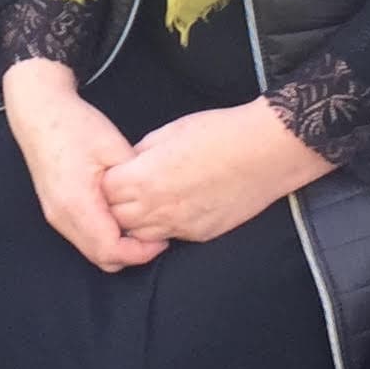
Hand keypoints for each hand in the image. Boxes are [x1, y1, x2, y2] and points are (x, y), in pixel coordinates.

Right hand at [3, 61, 162, 271]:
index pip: (111, 250)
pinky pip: (83, 237)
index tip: (160, 240)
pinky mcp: (56, 210)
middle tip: (155, 236)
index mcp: (76, 203)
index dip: (140, 253)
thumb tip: (153, 204)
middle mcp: (62, 216)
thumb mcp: (114, 148)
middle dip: (131, 254)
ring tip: (139, 224)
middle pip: (101, 258)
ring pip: (91, 250)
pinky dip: (104, 236)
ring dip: (117, 246)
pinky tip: (119, 215)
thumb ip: (134, 181)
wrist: (39, 111)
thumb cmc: (72, 125)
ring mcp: (56, 215)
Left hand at [101, 97, 334, 246]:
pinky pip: (170, 236)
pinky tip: (176, 207)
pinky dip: (165, 225)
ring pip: (141, 234)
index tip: (115, 173)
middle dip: (116, 204)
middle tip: (127, 188)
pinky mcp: (200, 234)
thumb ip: (141, 154)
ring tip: (150, 200)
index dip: (108, 181)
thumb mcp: (168, 132)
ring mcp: (180, 225)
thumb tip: (129, 164)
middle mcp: (158, 208)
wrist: (264, 152)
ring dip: (138, 220)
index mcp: (144, 178)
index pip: (105, 192)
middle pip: (118, 218)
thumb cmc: (218, 133)